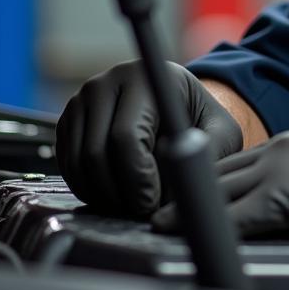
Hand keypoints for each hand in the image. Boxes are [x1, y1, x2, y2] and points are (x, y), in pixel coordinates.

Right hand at [56, 60, 242, 217]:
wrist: (174, 102)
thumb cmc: (199, 117)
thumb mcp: (221, 130)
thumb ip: (210, 153)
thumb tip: (183, 187)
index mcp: (147, 77)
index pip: (127, 136)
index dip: (136, 177)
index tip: (151, 203)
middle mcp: (108, 83)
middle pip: (98, 152)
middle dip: (119, 192)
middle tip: (141, 212)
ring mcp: (82, 100)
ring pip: (79, 162)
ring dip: (103, 195)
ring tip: (131, 207)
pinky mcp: (68, 121)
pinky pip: (68, 165)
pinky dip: (88, 189)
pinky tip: (115, 196)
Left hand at [152, 124, 288, 246]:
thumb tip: (284, 224)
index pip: (237, 167)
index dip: (207, 187)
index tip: (185, 205)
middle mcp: (284, 148)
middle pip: (217, 175)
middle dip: (186, 196)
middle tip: (157, 221)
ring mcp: (283, 167)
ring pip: (216, 192)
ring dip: (187, 212)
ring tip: (159, 231)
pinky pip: (234, 216)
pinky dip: (206, 230)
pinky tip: (188, 242)